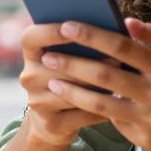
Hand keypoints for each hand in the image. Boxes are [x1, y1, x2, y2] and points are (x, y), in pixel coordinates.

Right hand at [17, 23, 107, 146]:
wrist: (53, 121)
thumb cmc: (69, 78)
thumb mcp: (68, 58)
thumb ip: (81, 43)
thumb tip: (111, 27)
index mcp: (31, 54)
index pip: (31, 38)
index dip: (49, 32)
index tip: (71, 27)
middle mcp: (29, 77)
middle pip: (58, 66)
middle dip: (89, 62)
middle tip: (117, 58)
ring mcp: (38, 102)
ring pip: (72, 92)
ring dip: (98, 86)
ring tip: (121, 80)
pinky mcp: (52, 124)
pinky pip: (82, 113)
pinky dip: (101, 108)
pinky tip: (118, 102)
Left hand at [41, 18, 150, 150]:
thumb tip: (127, 22)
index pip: (122, 46)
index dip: (92, 35)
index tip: (67, 26)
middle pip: (104, 74)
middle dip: (72, 63)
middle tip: (48, 55)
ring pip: (101, 103)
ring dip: (73, 91)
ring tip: (52, 81)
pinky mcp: (146, 140)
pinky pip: (115, 122)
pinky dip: (98, 110)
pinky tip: (79, 101)